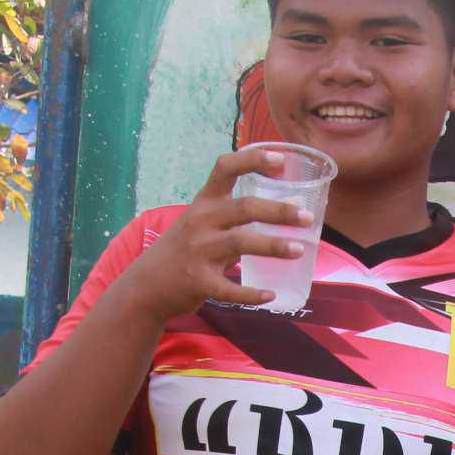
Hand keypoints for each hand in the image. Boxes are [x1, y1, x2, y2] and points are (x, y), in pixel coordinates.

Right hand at [109, 149, 315, 319]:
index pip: (226, 168)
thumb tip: (285, 211)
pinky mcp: (198, 281)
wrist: (148, 284)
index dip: (253, 160)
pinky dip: (251, 293)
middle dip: (278, 211)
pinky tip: (270, 295)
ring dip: (273, 246)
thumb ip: (234, 216)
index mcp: (204, 202)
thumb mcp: (202, 221)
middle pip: (244, 207)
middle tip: (306, 217)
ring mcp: (198, 251)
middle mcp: (200, 221)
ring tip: (299, 249)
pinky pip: (229, 288)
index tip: (280, 159)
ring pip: (240, 243)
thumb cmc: (185, 249)